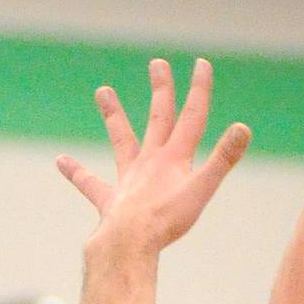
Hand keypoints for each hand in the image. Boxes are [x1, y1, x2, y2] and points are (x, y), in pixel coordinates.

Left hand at [57, 58, 250, 253]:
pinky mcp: (110, 200)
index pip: (192, 118)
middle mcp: (150, 161)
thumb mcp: (203, 188)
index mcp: (175, 158)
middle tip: (157, 63)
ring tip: (102, 90)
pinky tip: (60, 160)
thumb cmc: (168, 218)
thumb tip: (243, 127)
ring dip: (114, 115)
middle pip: (158, 119)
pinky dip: (76, 172)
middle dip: (161, 91)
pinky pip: (90, 184)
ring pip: (121, 140)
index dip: (199, 90)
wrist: (130, 240)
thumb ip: (223, 158)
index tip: (201, 64)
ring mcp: (128, 179)